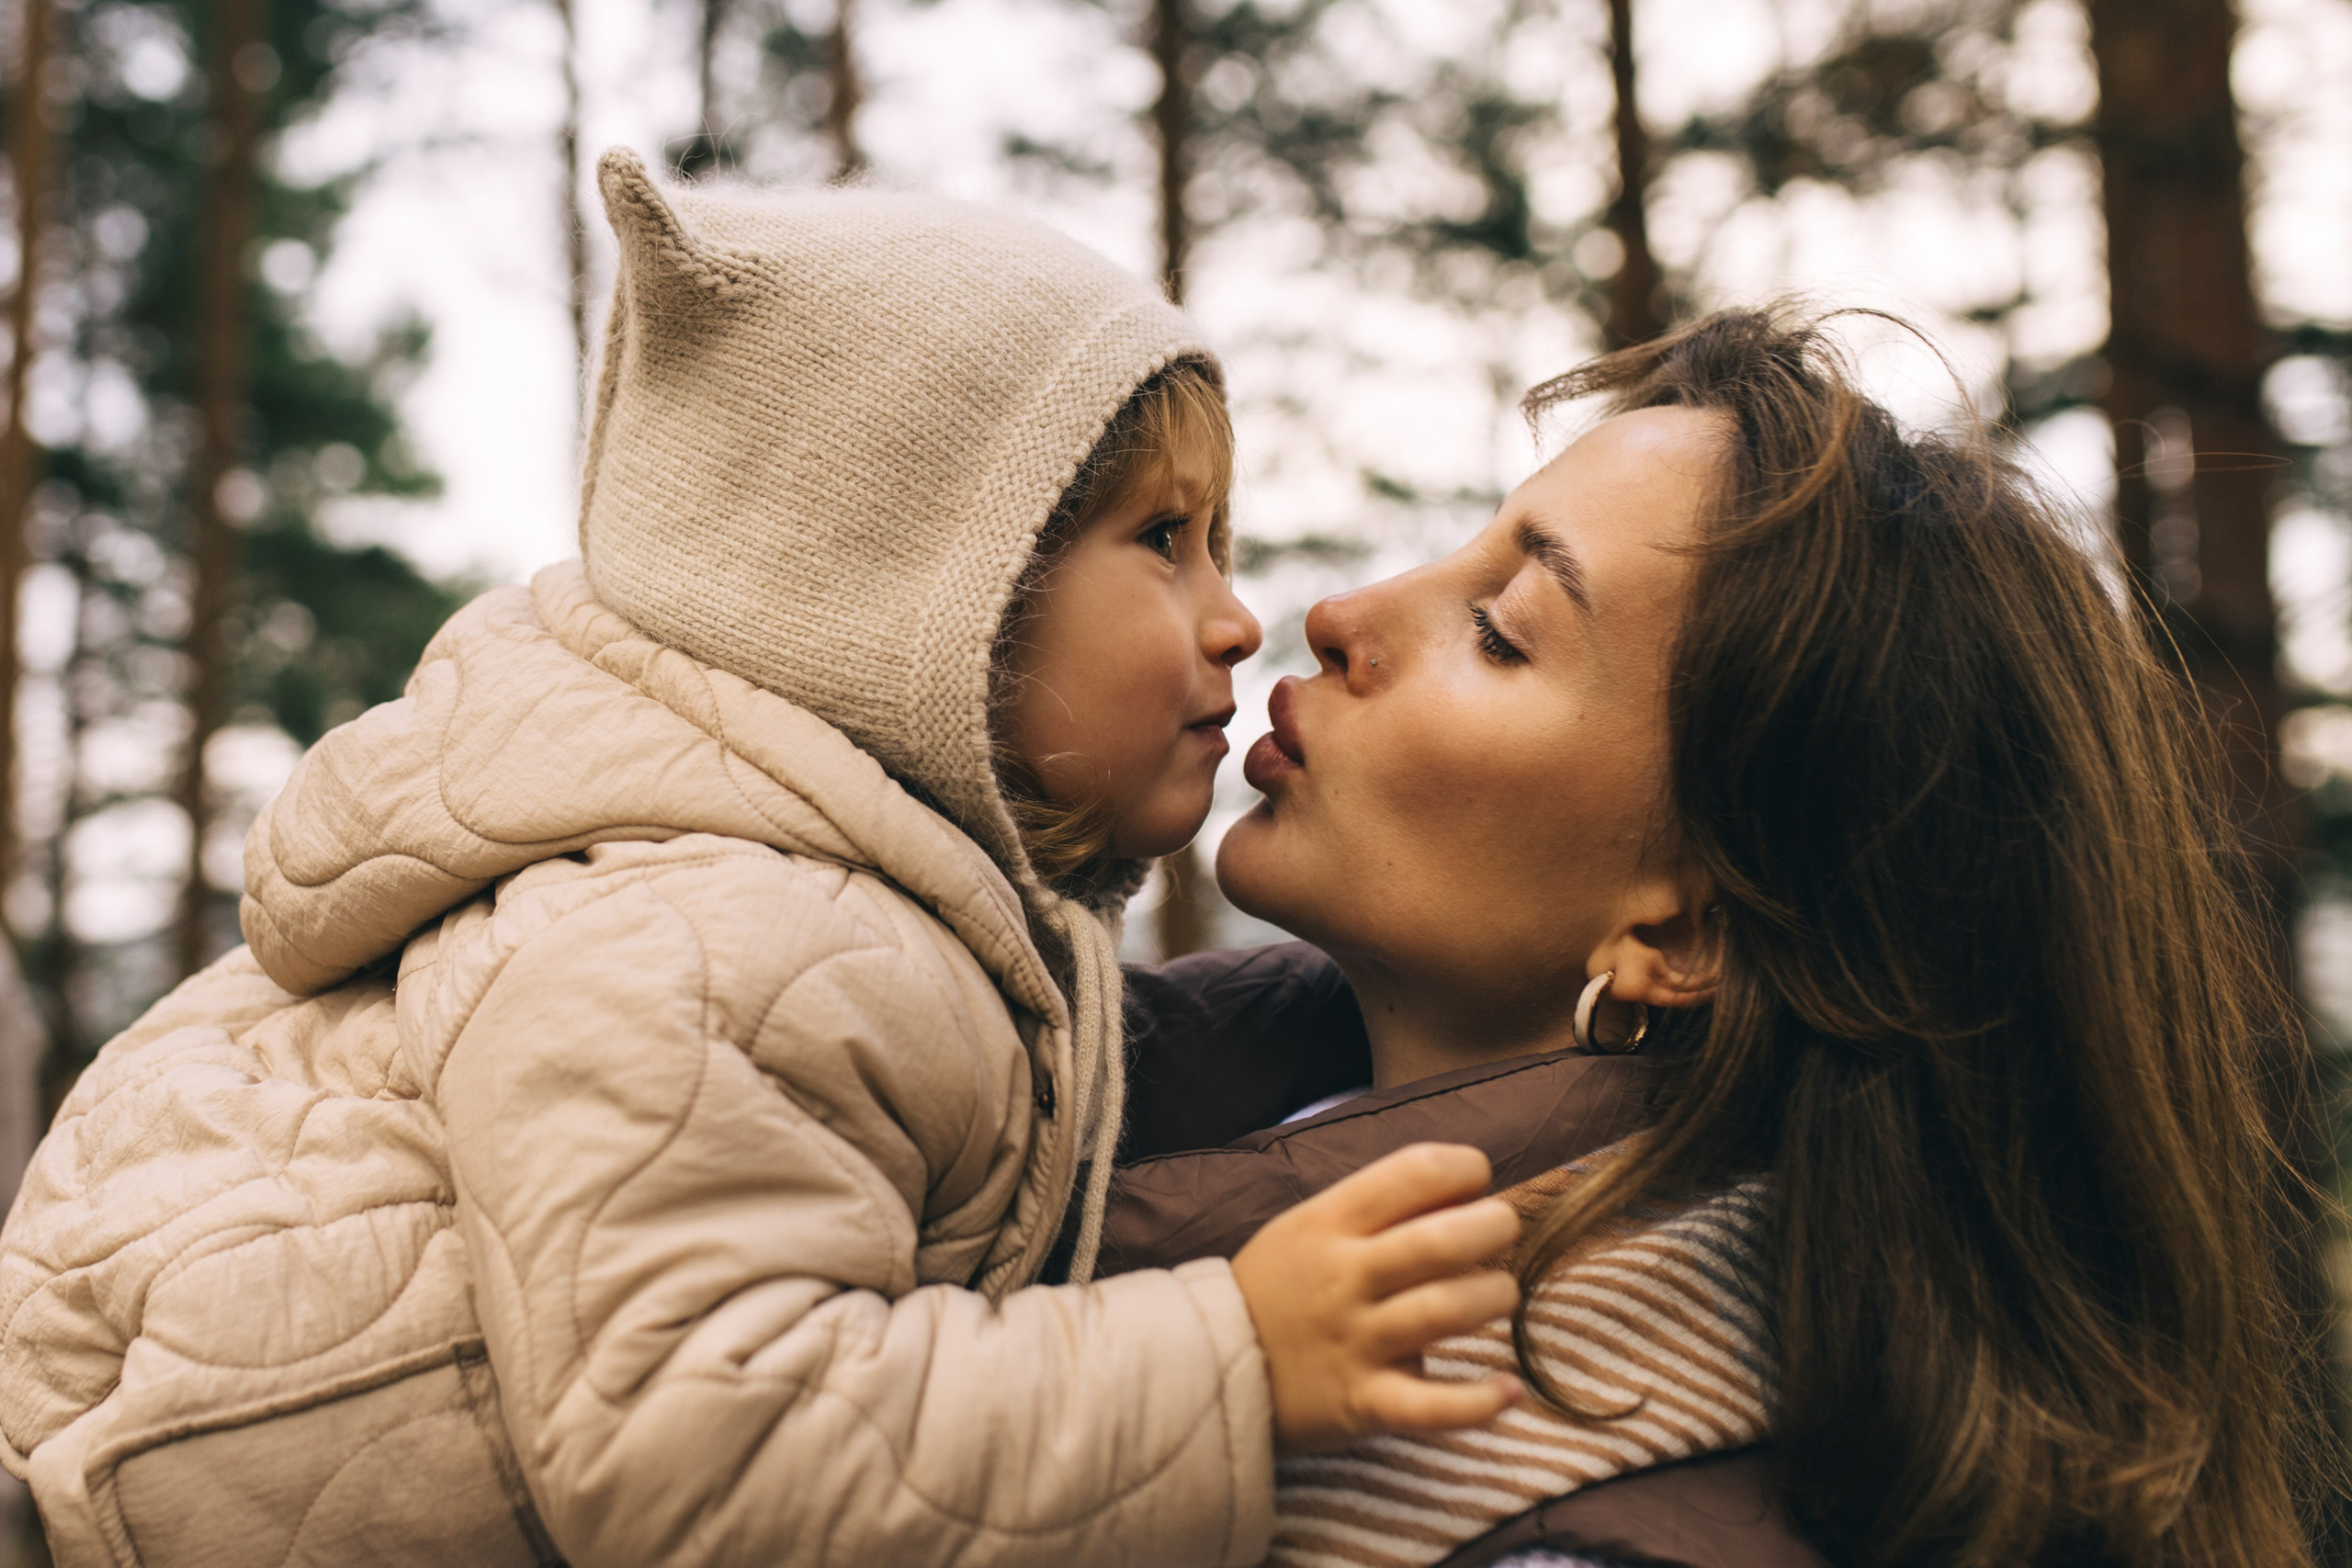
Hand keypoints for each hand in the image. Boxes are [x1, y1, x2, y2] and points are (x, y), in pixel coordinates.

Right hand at [1230, 1142, 1522, 1454]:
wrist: (1209, 1367)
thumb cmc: (1280, 1286)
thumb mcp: (1309, 1225)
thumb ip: (1378, 1205)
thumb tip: (1465, 1186)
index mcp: (1330, 1222)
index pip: (1415, 1171)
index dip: (1465, 1168)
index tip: (1476, 1182)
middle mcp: (1344, 1276)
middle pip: (1440, 1241)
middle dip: (1494, 1227)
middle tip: (1504, 1231)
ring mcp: (1355, 1341)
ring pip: (1445, 1311)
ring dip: (1495, 1297)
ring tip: (1500, 1295)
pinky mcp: (1363, 1403)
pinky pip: (1432, 1406)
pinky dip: (1478, 1402)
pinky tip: (1508, 1389)